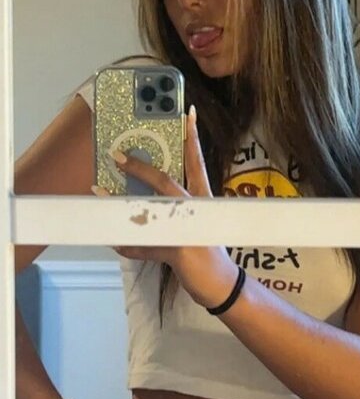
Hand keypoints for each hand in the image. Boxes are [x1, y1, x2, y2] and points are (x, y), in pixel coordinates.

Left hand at [92, 105, 238, 309]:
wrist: (222, 285)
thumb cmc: (208, 252)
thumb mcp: (196, 227)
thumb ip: (173, 214)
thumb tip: (145, 204)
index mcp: (202, 200)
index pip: (197, 163)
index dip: (192, 138)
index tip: (188, 114)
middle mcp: (194, 210)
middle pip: (165, 182)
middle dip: (140, 168)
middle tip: (117, 155)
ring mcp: (186, 230)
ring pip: (149, 212)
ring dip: (121, 203)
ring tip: (99, 191)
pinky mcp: (178, 251)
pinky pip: (144, 247)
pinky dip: (126, 245)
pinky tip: (112, 240)